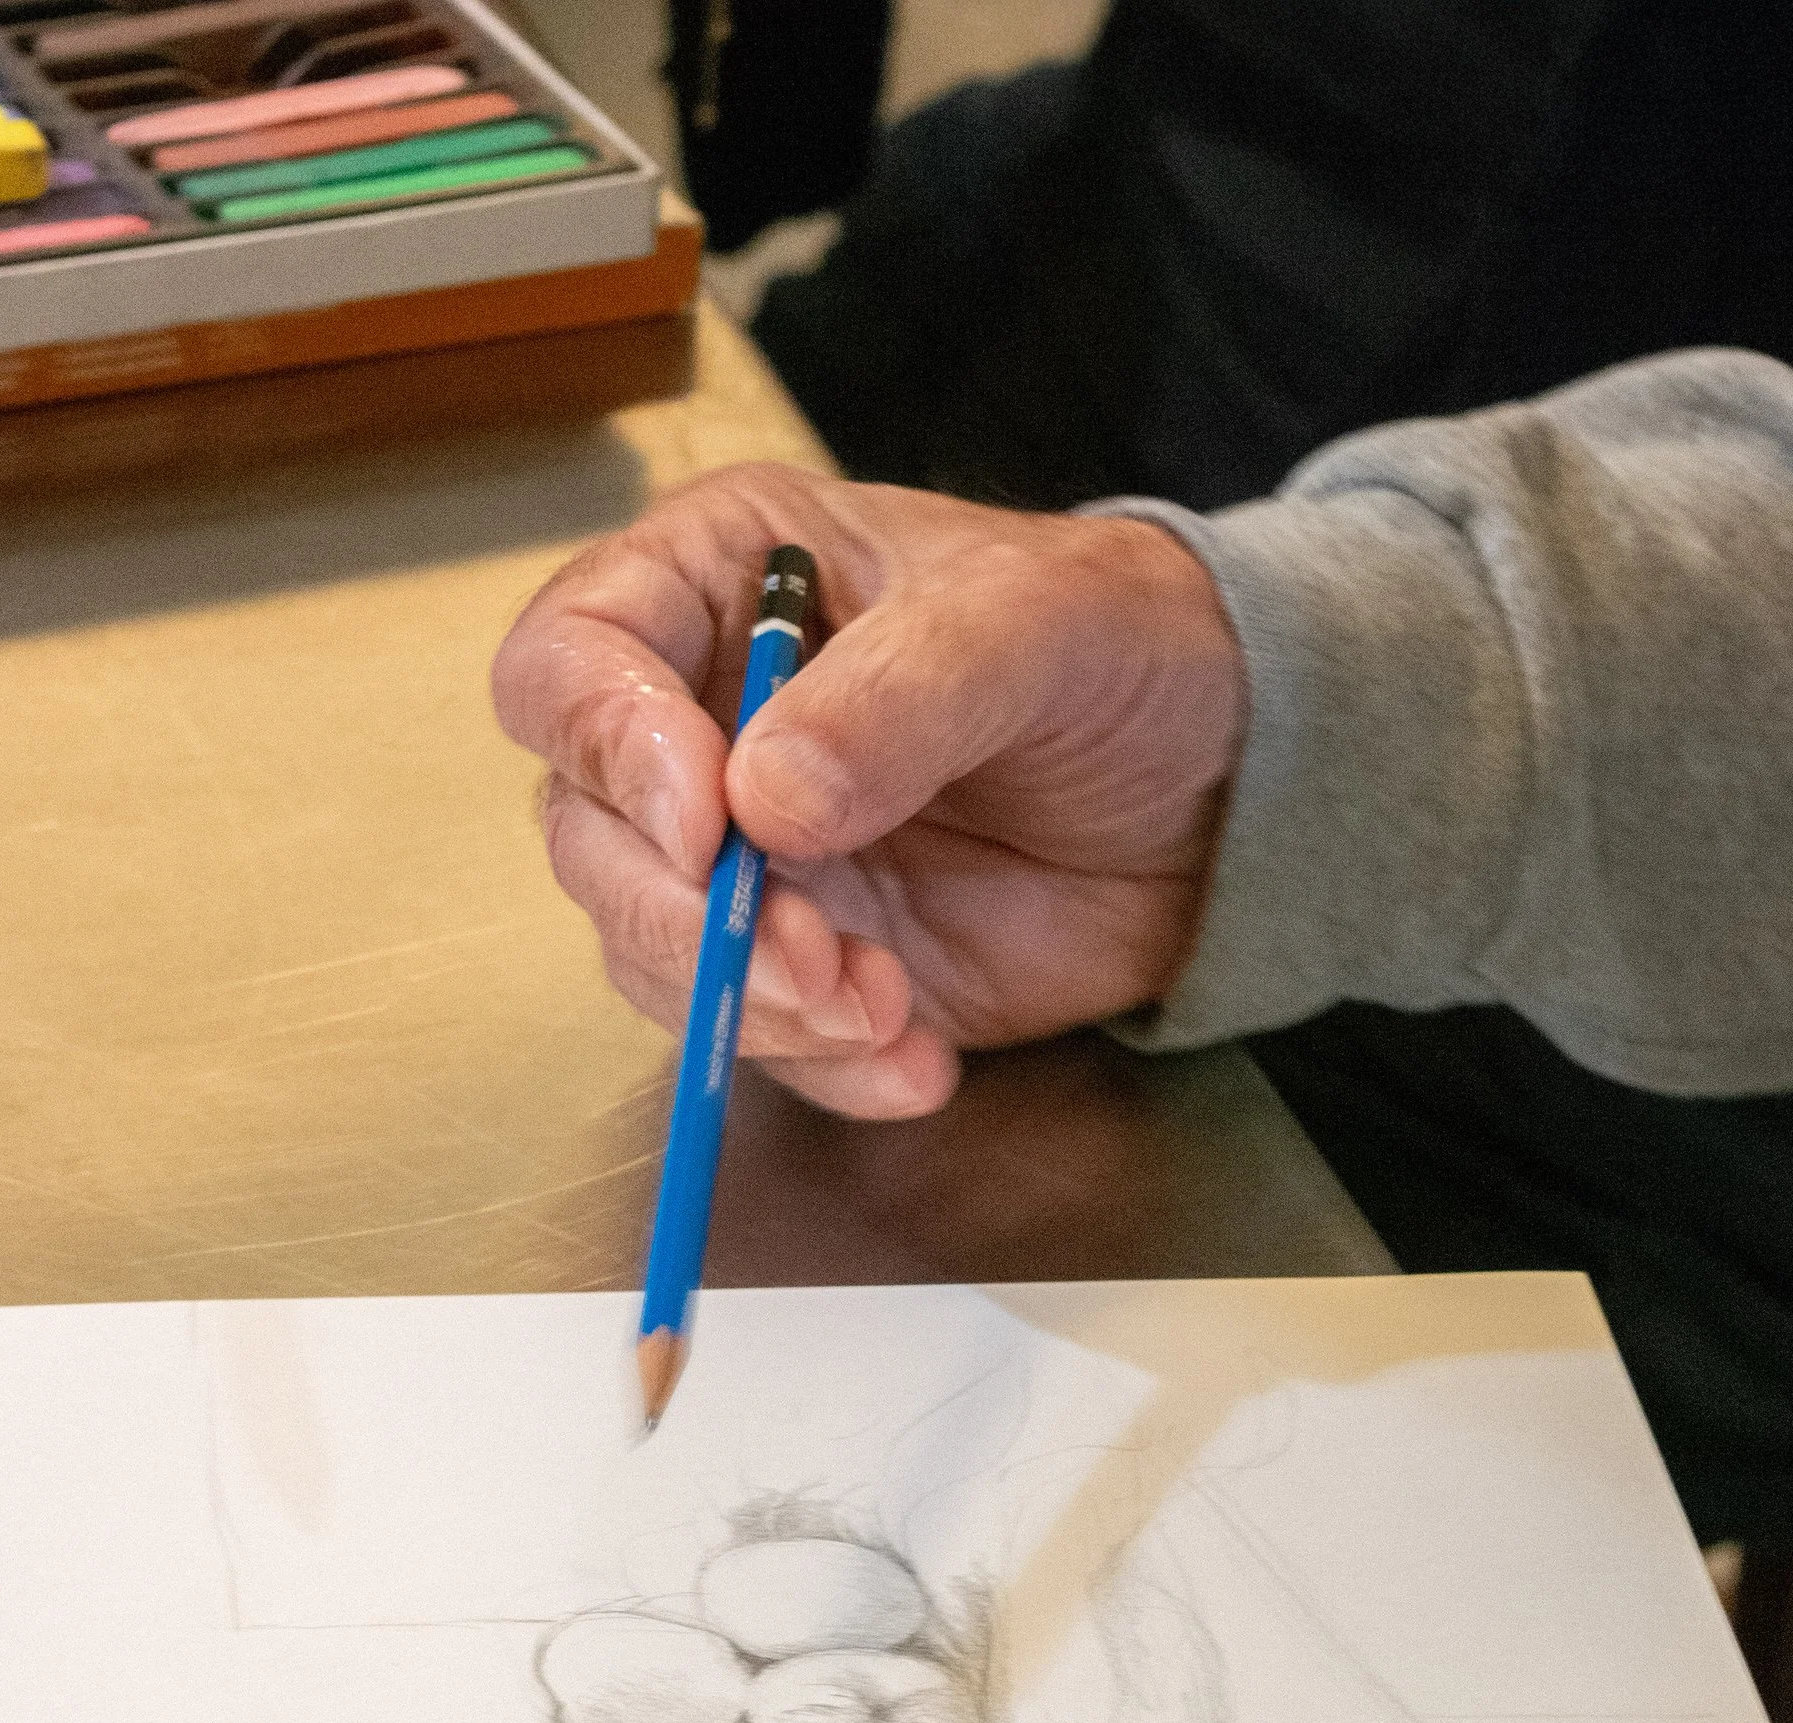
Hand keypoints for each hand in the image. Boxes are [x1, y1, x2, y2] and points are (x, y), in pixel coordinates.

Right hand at [489, 464, 1243, 1121]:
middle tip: (809, 960)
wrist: (1222, 781)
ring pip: (656, 953)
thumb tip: (765, 799)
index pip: (571, 660)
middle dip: (689, 920)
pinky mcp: (803, 960)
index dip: (609, 748)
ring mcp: (745, 854)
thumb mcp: (1034, 625)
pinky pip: (756, 1037)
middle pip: (592, 835)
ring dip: (759, 1006)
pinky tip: (919, 1059)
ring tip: (888, 1006)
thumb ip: (902, 694)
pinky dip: (828, 1067)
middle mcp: (704, 722)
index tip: (709, 827)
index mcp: (722, 585)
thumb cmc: (1126, 645)